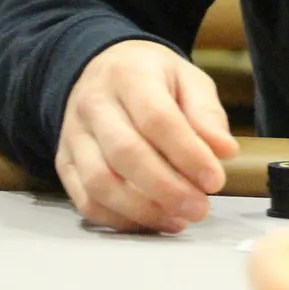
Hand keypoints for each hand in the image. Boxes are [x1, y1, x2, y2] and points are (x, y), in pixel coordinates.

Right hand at [55, 39, 238, 233]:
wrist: (104, 69)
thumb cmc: (152, 77)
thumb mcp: (188, 78)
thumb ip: (206, 114)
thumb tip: (224, 151)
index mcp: (129, 75)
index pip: (157, 119)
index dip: (188, 154)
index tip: (214, 180)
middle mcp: (94, 103)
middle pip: (126, 153)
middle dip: (167, 188)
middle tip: (200, 207)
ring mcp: (74, 134)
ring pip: (100, 182)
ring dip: (143, 209)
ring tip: (179, 219)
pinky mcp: (64, 162)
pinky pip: (86, 200)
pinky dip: (120, 219)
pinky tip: (152, 220)